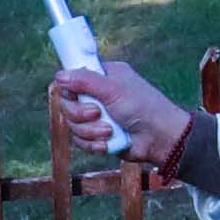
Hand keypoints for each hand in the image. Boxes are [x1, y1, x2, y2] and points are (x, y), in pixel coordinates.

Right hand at [52, 57, 185, 170]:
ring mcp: (97, 116)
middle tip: (96, 113)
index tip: (73, 93)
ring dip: (90, 131)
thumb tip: (60, 75)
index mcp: (103, 76)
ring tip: (109, 131)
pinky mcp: (98, 136)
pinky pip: (80, 141)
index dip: (69, 86)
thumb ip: (85, 81)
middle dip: (79, 114)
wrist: (160, 139)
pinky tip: (108, 143)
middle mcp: (98, 95)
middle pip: (67, 104)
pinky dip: (93, 144)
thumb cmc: (143, 107)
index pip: (73, 77)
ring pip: (72, 124)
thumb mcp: (114, 89)